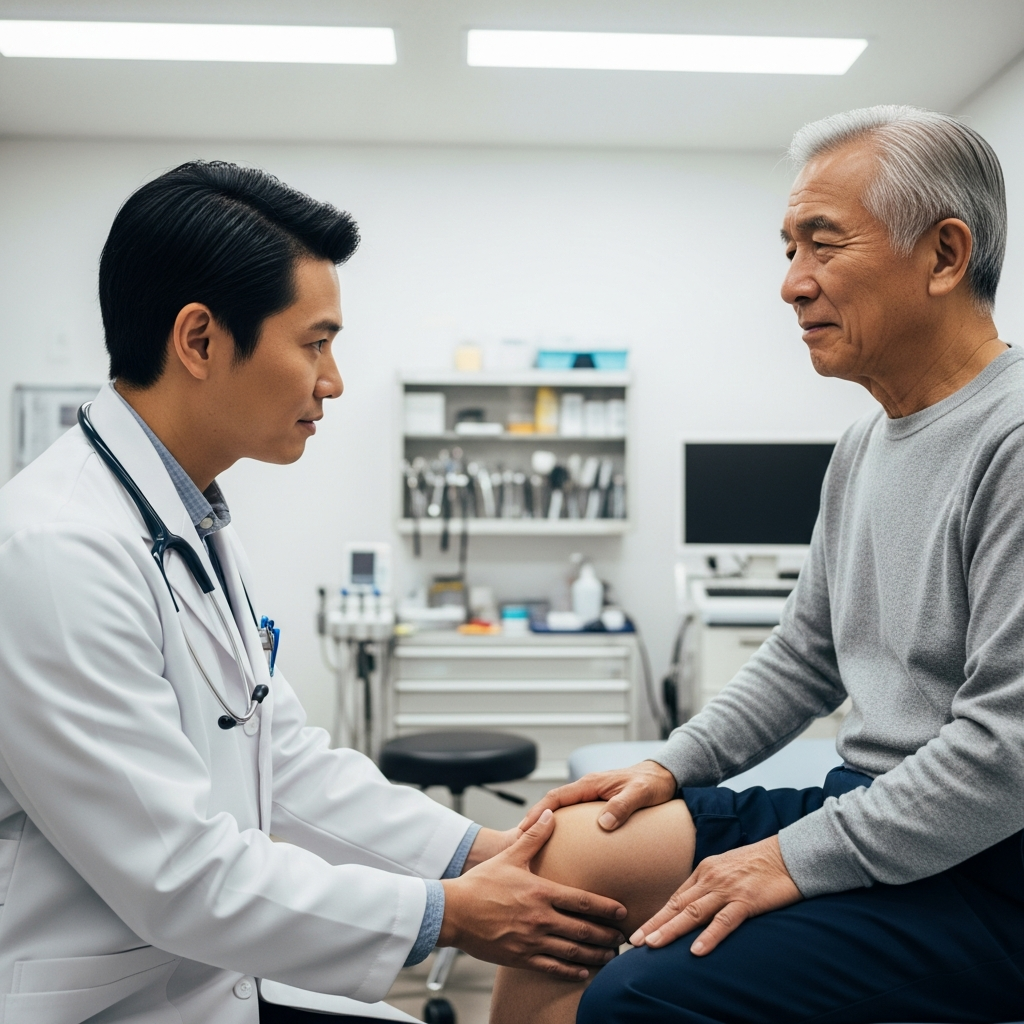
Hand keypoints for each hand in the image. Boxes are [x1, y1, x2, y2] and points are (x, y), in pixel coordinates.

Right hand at [440, 809, 627, 979]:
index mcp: (540, 892)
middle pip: (583, 929)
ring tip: (610, 955)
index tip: (622, 912)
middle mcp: (540, 918)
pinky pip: (552, 967)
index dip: (606, 908)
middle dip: (606, 935)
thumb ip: (533, 837)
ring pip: (572, 951)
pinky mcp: (521, 957)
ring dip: (594, 954)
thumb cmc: (480, 884)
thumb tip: (549, 815)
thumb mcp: (509, 856)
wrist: (454, 912)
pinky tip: (584, 970)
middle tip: (623, 938)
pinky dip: (571, 970)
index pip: (582, 901)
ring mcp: (531, 940)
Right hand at [518, 760, 677, 832]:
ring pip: (562, 811)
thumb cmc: (653, 783)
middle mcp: (587, 789)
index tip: (523, 828)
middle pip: (553, 805)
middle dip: (535, 822)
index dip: (538, 812)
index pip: (556, 797)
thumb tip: (604, 824)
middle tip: (520, 843)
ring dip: (547, 826)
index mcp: (591, 784)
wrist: (665, 776)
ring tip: (535, 848)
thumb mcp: (640, 794)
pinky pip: (574, 817)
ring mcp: (592, 797)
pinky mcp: (598, 805)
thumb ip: (622, 806)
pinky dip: (562, 829)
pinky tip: (561, 846)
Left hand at [630, 836, 801, 955]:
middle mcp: (711, 879)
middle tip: (634, 940)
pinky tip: (696, 951)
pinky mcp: (747, 900)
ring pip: (693, 912)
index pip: (676, 898)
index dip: (657, 916)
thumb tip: (694, 904)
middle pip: (677, 906)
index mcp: (705, 871)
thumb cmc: (760, 864)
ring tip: (653, 946)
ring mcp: (728, 889)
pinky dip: (709, 936)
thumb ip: (710, 885)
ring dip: (671, 930)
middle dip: (655, 924)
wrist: (789, 855)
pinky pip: (725, 921)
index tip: (641, 931)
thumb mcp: (728, 869)